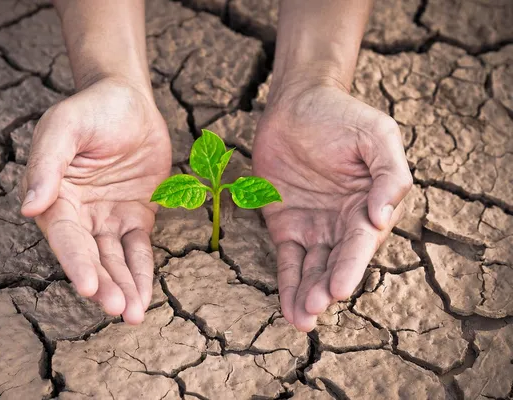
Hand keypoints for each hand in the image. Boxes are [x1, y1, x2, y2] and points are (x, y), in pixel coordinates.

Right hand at [20, 78, 170, 323]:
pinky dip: (142, 272)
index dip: (76, 262)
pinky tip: (145, 296)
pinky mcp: (135, 217)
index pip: (65, 237)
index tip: (89, 286)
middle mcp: (79, 214)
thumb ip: (47, 163)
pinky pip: (138, 250)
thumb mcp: (66, 126)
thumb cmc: (93, 109)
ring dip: (124, 287)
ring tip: (134, 314)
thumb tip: (29, 207)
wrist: (130, 100)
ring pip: (114, 261)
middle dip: (104, 285)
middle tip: (120, 309)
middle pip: (91, 257)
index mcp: (55, 196)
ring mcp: (107, 218)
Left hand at [253, 83, 411, 331]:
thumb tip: (382, 217)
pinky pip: (287, 259)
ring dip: (307, 294)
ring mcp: (314, 226)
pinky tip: (288, 307)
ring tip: (301, 319)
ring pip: (312, 269)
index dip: (351, 266)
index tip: (340, 289)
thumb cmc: (341, 116)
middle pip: (336, 263)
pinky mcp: (285, 225)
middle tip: (314, 308)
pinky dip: (287, 283)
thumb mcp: (375, 136)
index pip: (360, 243)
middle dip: (325, 288)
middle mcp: (343, 223)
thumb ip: (388, 174)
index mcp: (368, 206)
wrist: (297, 104)